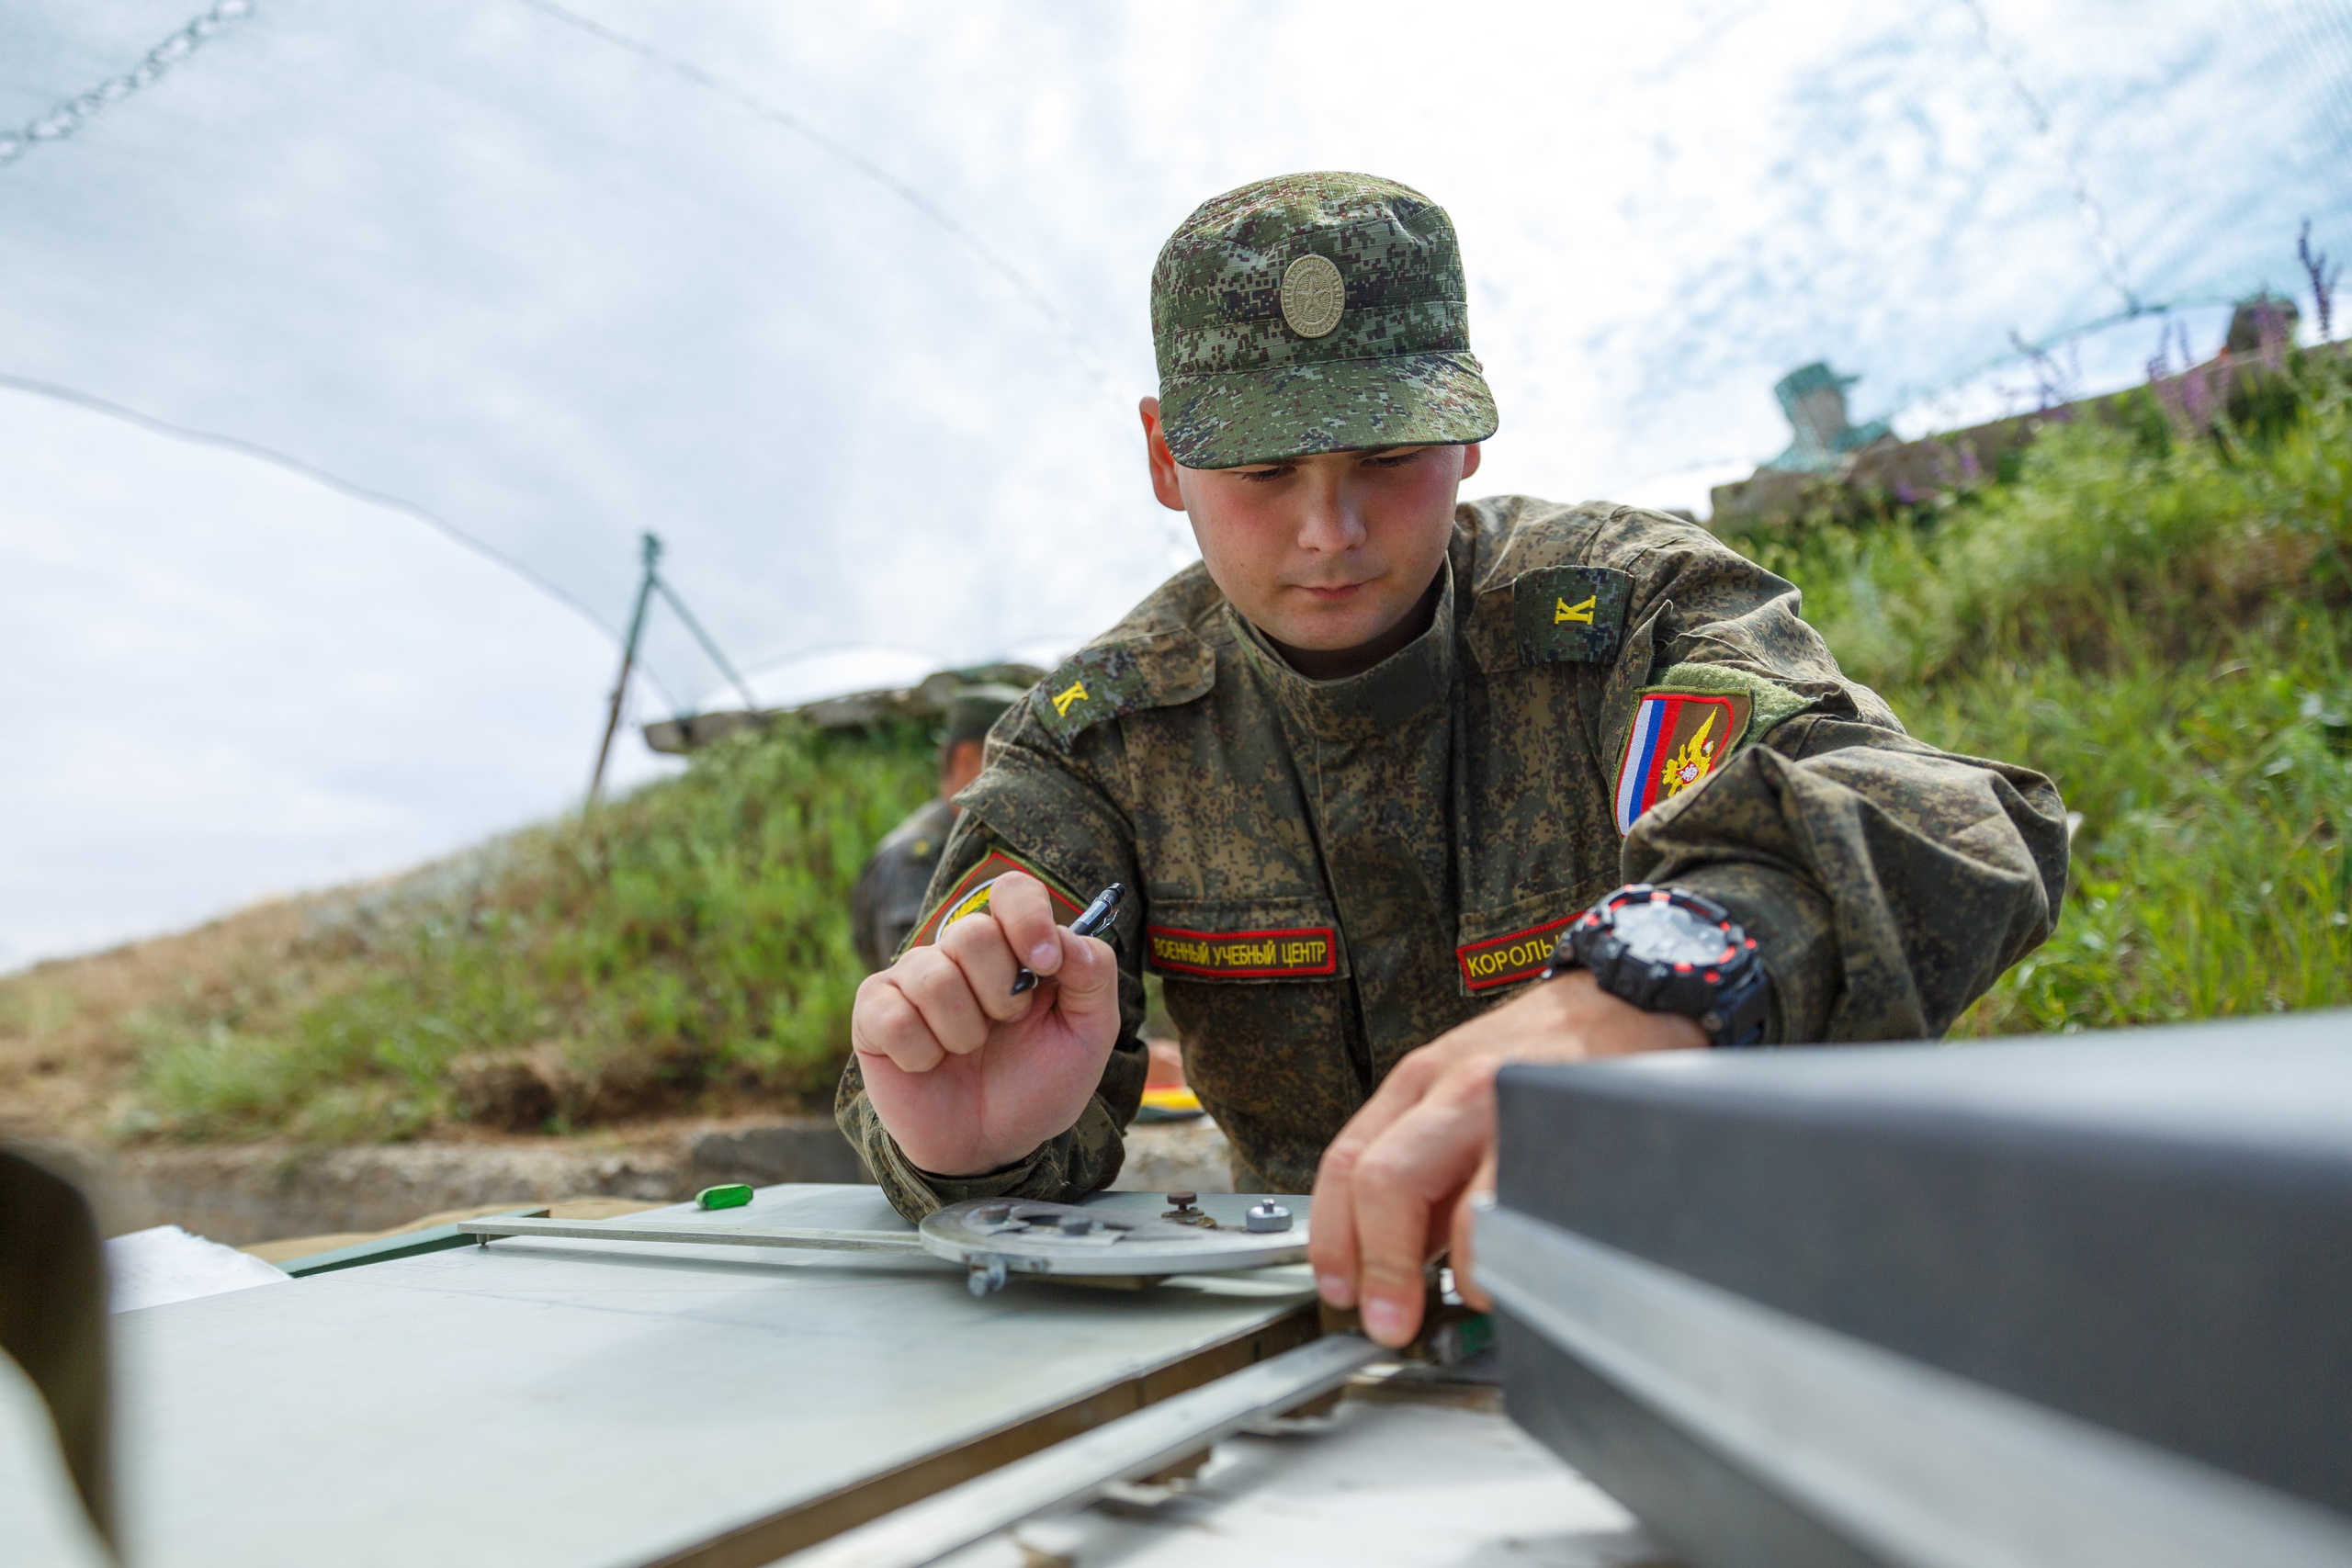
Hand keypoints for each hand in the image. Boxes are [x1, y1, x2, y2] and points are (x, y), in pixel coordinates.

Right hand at [850, 872, 1120, 1175]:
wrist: (992, 1146)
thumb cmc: (1038, 1084)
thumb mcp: (1088, 1034)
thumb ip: (1093, 975)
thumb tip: (1067, 938)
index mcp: (1013, 945)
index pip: (1013, 891)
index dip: (1027, 920)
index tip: (1044, 965)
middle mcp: (959, 953)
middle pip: (970, 933)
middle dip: (1000, 993)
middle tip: (1005, 1026)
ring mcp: (911, 980)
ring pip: (932, 976)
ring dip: (963, 1031)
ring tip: (968, 1051)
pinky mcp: (874, 1014)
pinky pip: (893, 1016)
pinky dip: (921, 1054)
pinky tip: (929, 1065)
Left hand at [1308, 971, 1704, 1347]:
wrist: (1626, 999)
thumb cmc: (1539, 1051)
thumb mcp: (1456, 1090)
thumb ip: (1422, 1165)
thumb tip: (1390, 1257)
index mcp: (1419, 1081)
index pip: (1349, 1162)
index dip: (1334, 1239)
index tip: (1340, 1291)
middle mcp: (1459, 1088)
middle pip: (1388, 1182)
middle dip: (1383, 1268)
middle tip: (1391, 1321)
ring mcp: (1517, 1109)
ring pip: (1468, 1209)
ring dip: (1464, 1273)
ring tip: (1473, 1297)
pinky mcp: (1573, 1130)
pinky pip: (1538, 1210)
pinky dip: (1526, 1256)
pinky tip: (1528, 1266)